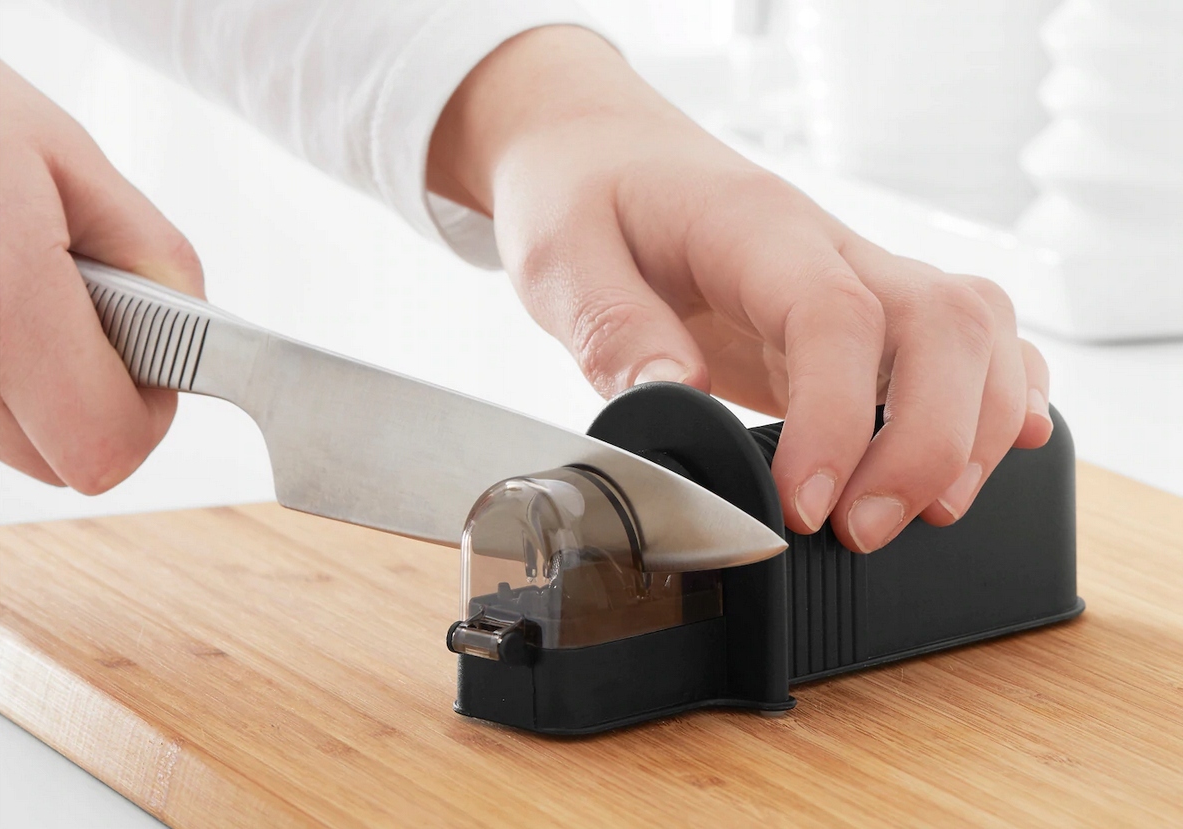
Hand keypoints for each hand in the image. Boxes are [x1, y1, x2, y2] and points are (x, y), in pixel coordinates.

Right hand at [0, 63, 202, 492]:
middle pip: (58, 461)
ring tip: (4, 283)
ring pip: (5, 444)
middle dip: (86, 393)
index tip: (143, 350)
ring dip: (27, 386)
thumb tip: (192, 343)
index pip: (103, 449)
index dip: (143, 408)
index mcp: (3, 298)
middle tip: (64, 300)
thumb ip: (153, 262)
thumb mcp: (67, 158)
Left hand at [428, 27, 1053, 552]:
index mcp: (751, 225)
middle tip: (865, 529)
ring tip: (920, 514)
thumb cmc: (584, 194)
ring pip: (977, 332)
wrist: (606, 150)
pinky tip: (990, 452)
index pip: (835, 315)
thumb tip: (671, 399)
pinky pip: (969, 340)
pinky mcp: (862, 310)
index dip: (837, 420)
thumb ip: (612, 327)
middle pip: (943, 325)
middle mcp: (826, 245)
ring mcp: (857, 273)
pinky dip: (998, 399)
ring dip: (972, 432)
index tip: (803, 506)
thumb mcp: (559, 257)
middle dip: (927, 444)